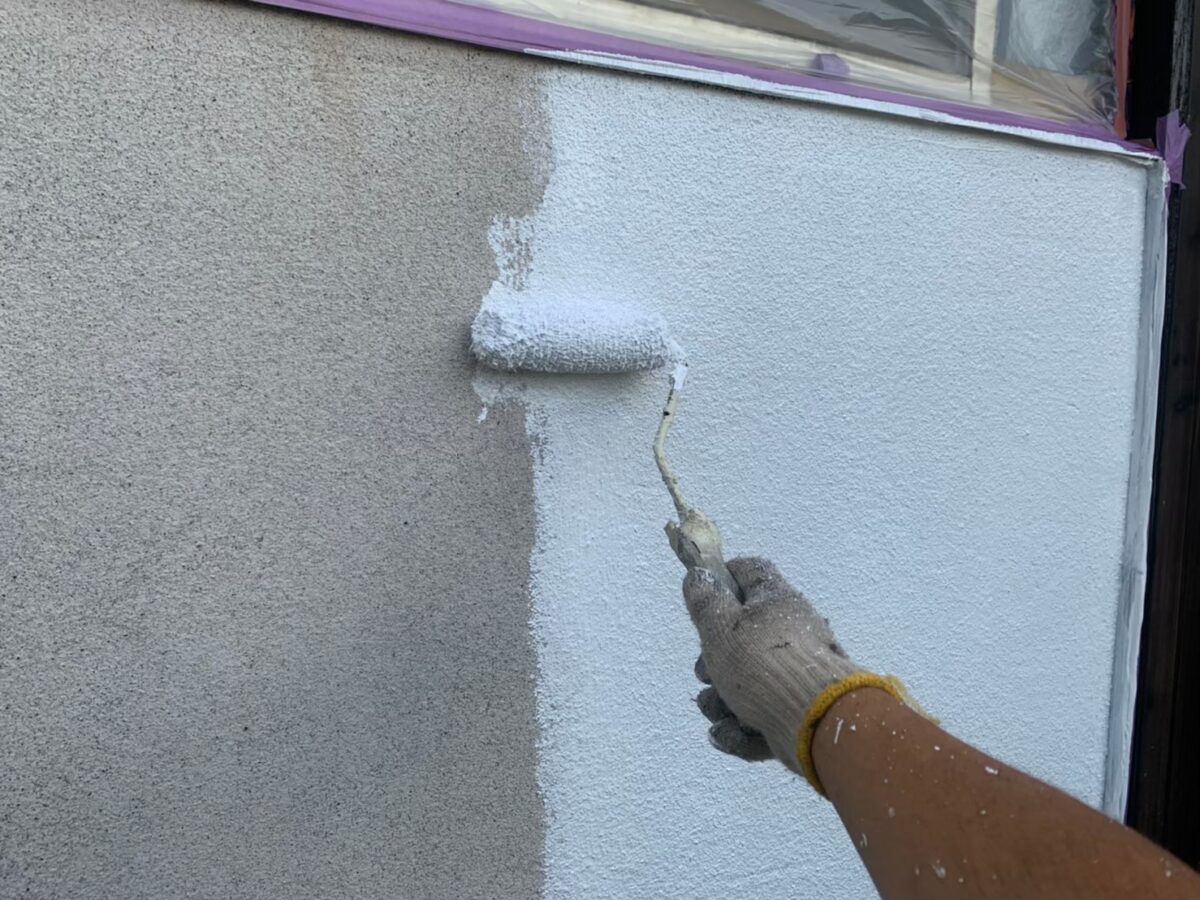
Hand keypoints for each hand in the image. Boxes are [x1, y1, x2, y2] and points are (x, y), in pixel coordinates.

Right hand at [683, 557, 858, 771]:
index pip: (749, 572)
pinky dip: (742, 728)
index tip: (704, 597)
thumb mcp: (721, 624)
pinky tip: (735, 732)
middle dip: (711, 661)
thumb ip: (704, 600)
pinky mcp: (796, 713)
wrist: (813, 720)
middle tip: (706, 672)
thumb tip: (699, 575)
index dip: (723, 578)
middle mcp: (789, 634)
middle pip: (739, 639)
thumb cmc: (761, 663)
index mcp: (775, 601)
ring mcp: (795, 676)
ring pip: (743, 684)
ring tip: (721, 709)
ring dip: (721, 701)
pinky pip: (758, 717)